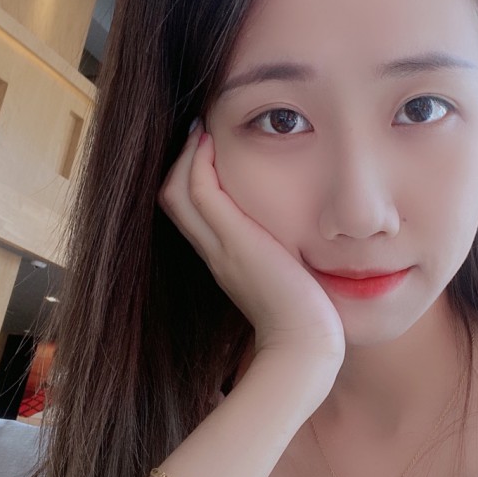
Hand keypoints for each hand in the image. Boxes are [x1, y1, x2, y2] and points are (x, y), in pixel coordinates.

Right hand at [158, 124, 344, 370]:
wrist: (304, 346)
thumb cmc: (304, 317)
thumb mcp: (285, 279)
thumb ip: (279, 258)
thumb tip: (295, 244)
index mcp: (224, 259)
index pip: (190, 211)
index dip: (190, 178)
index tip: (205, 150)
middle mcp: (214, 251)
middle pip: (172, 197)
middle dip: (180, 161)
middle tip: (197, 132)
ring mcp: (219, 246)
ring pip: (177, 191)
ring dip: (187, 155)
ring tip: (201, 130)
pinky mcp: (234, 241)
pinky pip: (200, 191)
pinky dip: (199, 162)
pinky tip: (211, 141)